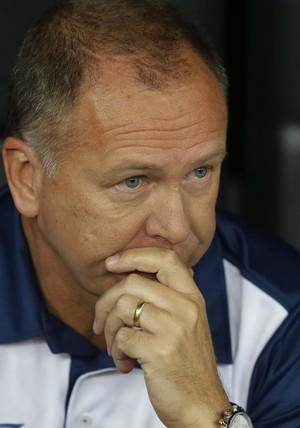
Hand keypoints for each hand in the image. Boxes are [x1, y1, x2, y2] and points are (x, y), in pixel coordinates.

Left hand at [93, 248, 228, 426]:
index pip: (165, 259)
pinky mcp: (159, 351)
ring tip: (116, 347)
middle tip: (100, 322)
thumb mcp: (188, 323)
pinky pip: (121, 337)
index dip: (134, 255)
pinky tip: (125, 364)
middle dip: (106, 301)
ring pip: (122, 307)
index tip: (111, 264)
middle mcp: (186, 308)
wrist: (202, 406)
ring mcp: (174, 329)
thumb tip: (133, 275)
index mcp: (193, 298)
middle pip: (132, 282)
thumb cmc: (188, 363)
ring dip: (109, 330)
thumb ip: (168, 298)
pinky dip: (115, 352)